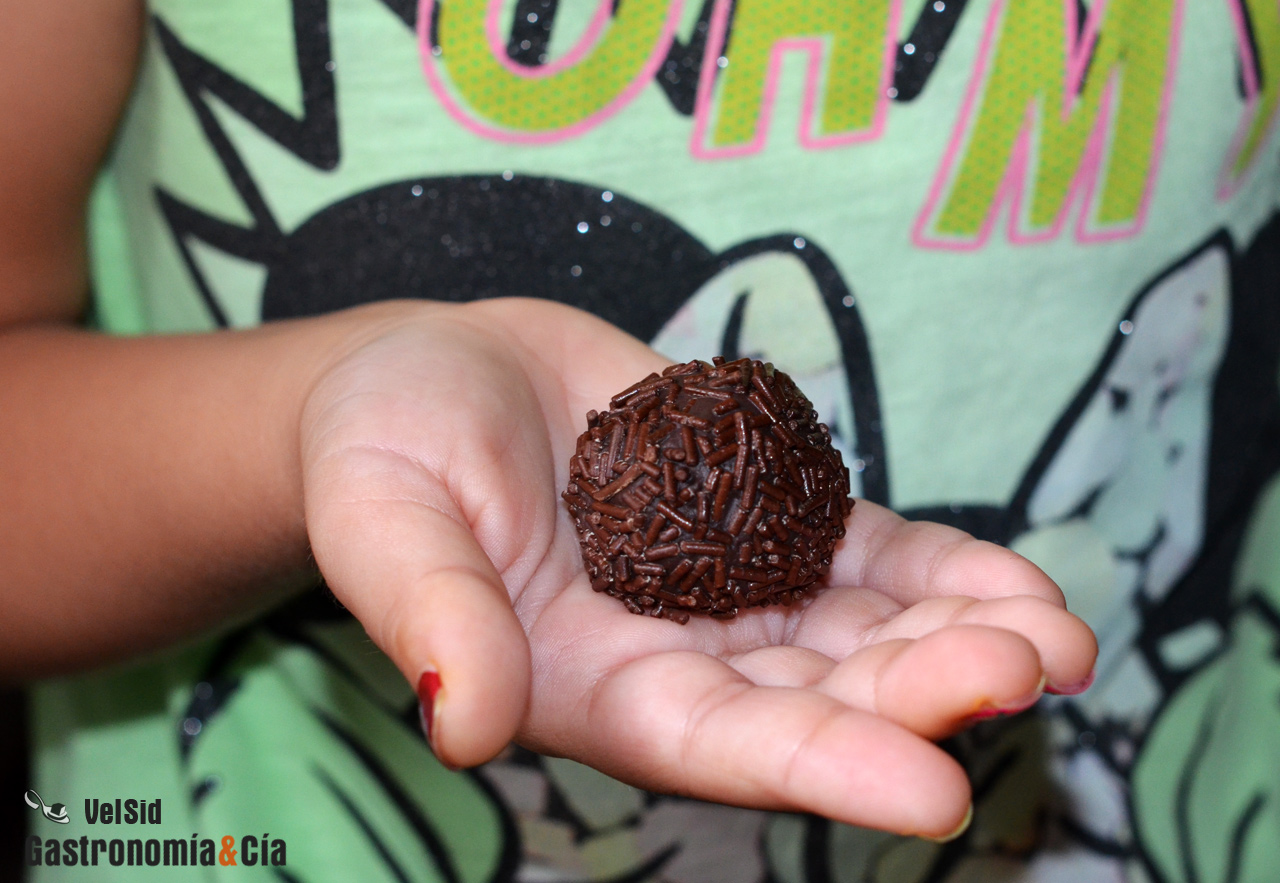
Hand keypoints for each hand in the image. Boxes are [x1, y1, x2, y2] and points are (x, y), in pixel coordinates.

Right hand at [300, 297, 1097, 839]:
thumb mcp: (383, 521)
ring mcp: (725, 585)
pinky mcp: (757, 512)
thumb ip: (428, 614)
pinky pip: (859, 553)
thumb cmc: (382, 451)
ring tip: (1059, 633)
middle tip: (1028, 667)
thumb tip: (462, 725)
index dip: (823, 770)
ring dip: (955, 635)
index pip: (718, 747)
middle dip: (921, 690)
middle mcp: (674, 654)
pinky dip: (935, 569)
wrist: (431, 376)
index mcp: (589, 686)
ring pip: (857, 632)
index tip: (935, 790)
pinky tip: (1012, 579)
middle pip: (815, 694)